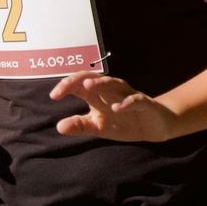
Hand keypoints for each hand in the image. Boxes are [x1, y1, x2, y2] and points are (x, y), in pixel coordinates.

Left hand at [48, 73, 178, 140]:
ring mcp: (127, 95)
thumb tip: (59, 127)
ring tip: (87, 86)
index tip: (53, 96)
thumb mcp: (98, 127)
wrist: (153, 126)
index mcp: (98, 95)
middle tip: (63, 88)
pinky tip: (117, 108)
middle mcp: (111, 90)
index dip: (66, 86)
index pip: (79, 85)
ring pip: (113, 83)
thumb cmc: (123, 122)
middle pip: (93, 78)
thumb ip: (80, 125)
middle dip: (78, 80)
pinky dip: (126, 102)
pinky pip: (134, 99)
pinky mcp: (143, 103)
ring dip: (100, 84)